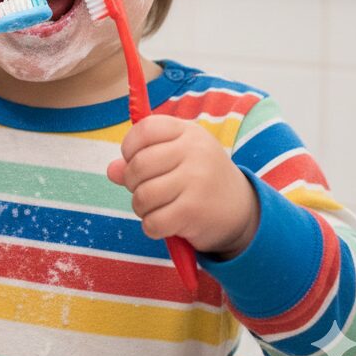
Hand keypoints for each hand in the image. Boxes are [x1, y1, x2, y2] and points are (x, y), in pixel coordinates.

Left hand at [107, 115, 258, 256]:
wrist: (243, 211)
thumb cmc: (199, 179)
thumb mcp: (176, 158)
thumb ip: (141, 159)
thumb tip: (112, 171)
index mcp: (188, 132)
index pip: (144, 129)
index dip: (129, 147)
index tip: (133, 160)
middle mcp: (194, 152)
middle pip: (139, 165)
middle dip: (132, 182)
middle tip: (142, 190)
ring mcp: (196, 180)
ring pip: (143, 195)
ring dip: (140, 207)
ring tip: (153, 208)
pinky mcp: (194, 211)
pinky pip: (153, 221)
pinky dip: (151, 227)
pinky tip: (162, 224)